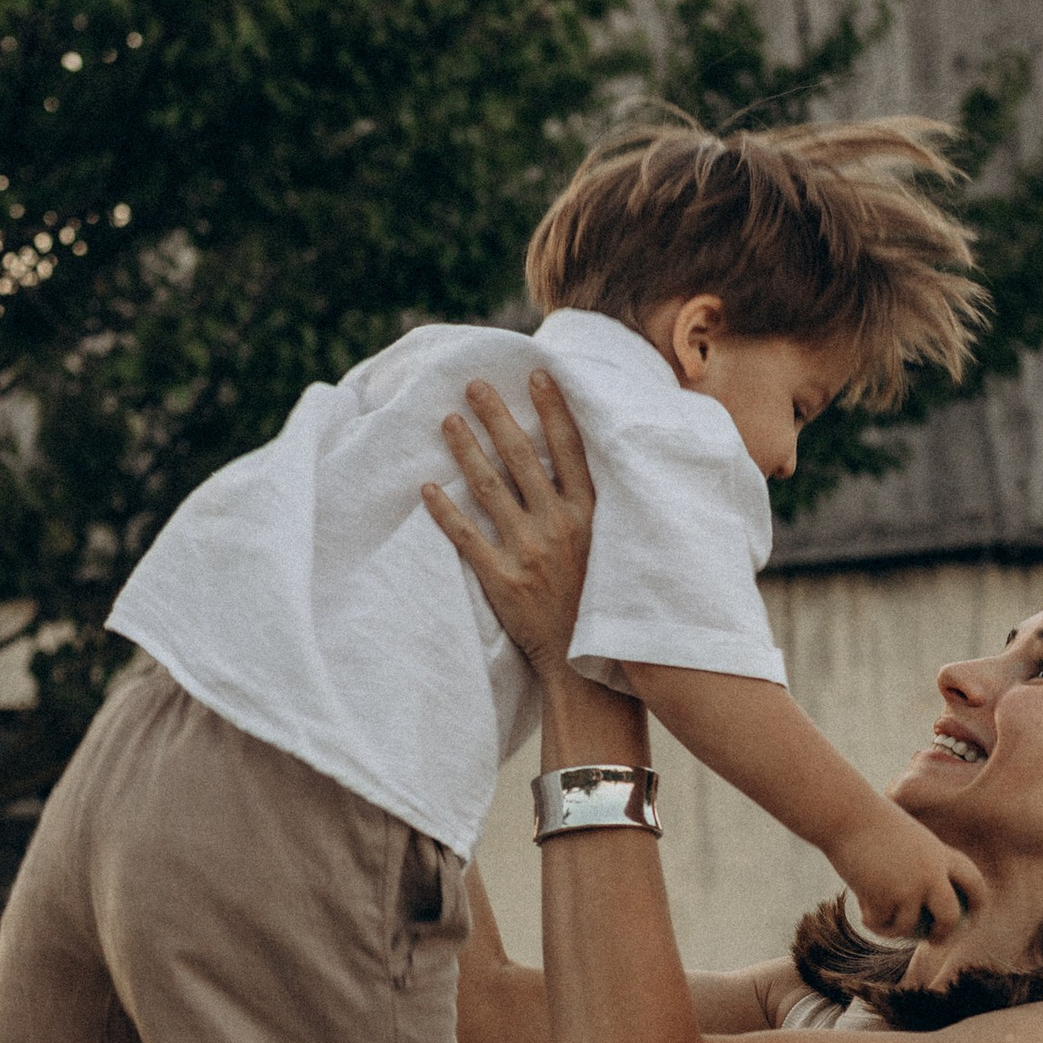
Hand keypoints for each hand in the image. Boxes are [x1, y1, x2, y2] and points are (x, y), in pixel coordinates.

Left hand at [422, 372, 595, 674]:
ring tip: (448, 421)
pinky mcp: (502, 580)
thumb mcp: (615, 550)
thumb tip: (584, 469)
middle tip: (474, 385)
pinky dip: (445, 511)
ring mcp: (529, 552)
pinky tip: (427, 488)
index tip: (535, 375)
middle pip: (523, 458)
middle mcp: (560, 526)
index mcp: (591, 515)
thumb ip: (600, 510)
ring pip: (491, 488)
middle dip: (497, 416)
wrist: (588, 667)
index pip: (570, 450)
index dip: (553, 410)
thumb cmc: (601, 605)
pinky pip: (467, 537)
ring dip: (467, 450)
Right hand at [840, 810, 986, 968]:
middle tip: (933, 940)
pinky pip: (882, 923)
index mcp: (940, 855)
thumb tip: (921, 901)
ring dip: (892, 929)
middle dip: (943, 934)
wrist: (846, 816)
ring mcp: (909, 887)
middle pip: (950, 917)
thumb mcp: (906, 840)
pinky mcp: (885, 897)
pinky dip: (871, 921)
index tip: (972, 918)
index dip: (978, 902)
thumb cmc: (870, 823)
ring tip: (877, 920)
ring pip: (907, 927)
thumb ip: (919, 865)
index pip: (973, 882)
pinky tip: (863, 913)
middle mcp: (931, 874)